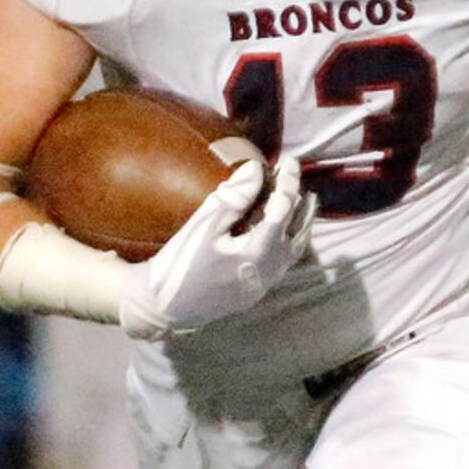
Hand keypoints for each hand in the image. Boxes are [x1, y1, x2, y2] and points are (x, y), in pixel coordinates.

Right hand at [117, 156, 313, 338]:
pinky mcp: (259, 289)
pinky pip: (285, 260)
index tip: (290, 161)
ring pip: (296, 248)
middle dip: (298, 200)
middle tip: (295, 175)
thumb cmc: (180, 264)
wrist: (163, 307)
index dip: (289, 183)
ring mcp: (266, 283)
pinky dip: (290, 238)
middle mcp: (270, 270)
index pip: (283, 210)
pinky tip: (285, 227)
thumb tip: (255, 169)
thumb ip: (233, 199)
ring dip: (302, 222)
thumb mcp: (203, 226)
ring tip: (304, 198)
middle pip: (298, 230)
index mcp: (257, 253)